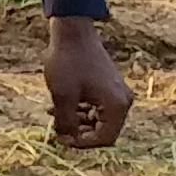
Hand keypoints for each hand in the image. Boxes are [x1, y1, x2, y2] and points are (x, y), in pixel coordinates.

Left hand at [50, 16, 134, 149]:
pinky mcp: (108, 86)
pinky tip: (59, 106)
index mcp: (117, 105)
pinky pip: (97, 107)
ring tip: (53, 114)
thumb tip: (68, 139)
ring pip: (99, 120)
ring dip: (77, 121)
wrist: (73, 32)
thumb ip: (66, 122)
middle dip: (79, 132)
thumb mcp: (62, 96)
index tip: (61, 139)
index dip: (82, 143)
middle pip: (103, 130)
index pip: (105, 138)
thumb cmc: (67, 62)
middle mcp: (123, 101)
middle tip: (56, 127)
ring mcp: (117, 93)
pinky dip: (80, 110)